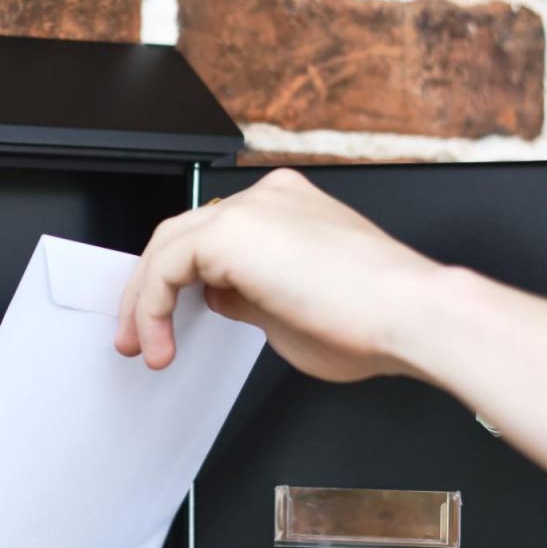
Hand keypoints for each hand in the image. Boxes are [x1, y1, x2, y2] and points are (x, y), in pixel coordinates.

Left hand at [115, 168, 438, 380]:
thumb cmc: (372, 322)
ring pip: (168, 247)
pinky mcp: (231, 230)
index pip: (213, 237)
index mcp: (287, 208)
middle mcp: (266, 198)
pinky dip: (153, 305)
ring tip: (143, 348)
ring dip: (145, 302)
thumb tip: (217, 295)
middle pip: (182, 235)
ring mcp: (249, 208)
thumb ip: (248, 297)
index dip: (181, 281)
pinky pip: (167, 265)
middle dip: (150, 291)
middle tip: (136, 338)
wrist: (409, 315)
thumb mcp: (290, 312)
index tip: (168, 324)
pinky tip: (161, 341)